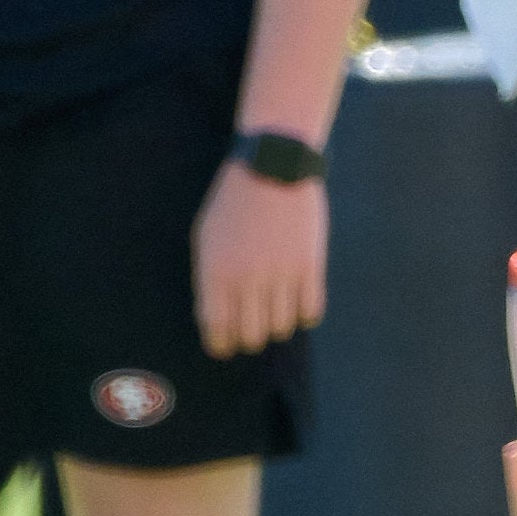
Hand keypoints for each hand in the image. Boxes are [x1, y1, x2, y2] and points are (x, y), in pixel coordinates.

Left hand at [194, 156, 329, 357]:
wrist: (272, 168)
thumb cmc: (233, 204)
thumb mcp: (206, 239)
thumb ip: (209, 280)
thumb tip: (218, 321)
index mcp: (216, 271)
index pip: (217, 327)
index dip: (221, 345)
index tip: (224, 348)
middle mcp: (248, 278)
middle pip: (251, 335)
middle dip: (249, 339)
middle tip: (251, 332)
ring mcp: (281, 273)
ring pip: (282, 327)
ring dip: (277, 326)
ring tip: (275, 311)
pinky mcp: (310, 266)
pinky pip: (310, 312)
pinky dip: (304, 315)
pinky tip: (297, 301)